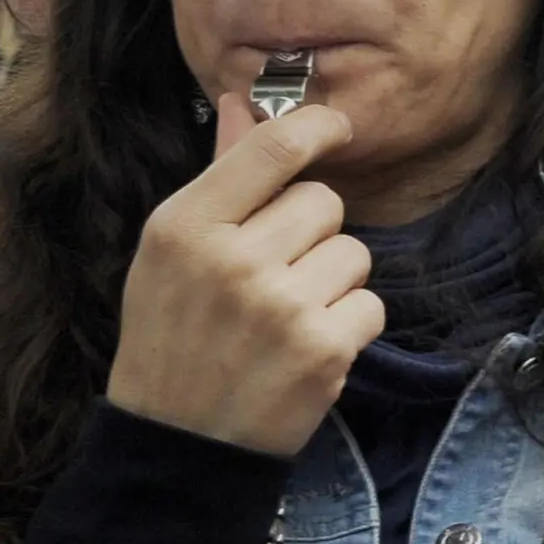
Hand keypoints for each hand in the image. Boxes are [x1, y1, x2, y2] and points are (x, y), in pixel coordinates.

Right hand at [103, 93, 384, 454]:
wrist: (180, 439)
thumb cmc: (174, 335)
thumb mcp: (172, 253)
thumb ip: (220, 177)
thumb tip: (244, 104)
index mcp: (184, 226)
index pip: (272, 148)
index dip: (317, 127)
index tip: (336, 126)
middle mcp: (233, 260)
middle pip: (325, 201)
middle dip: (313, 231)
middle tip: (276, 272)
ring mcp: (281, 305)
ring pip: (354, 252)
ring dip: (334, 280)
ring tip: (287, 314)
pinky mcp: (324, 347)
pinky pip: (371, 303)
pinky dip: (350, 324)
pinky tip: (308, 346)